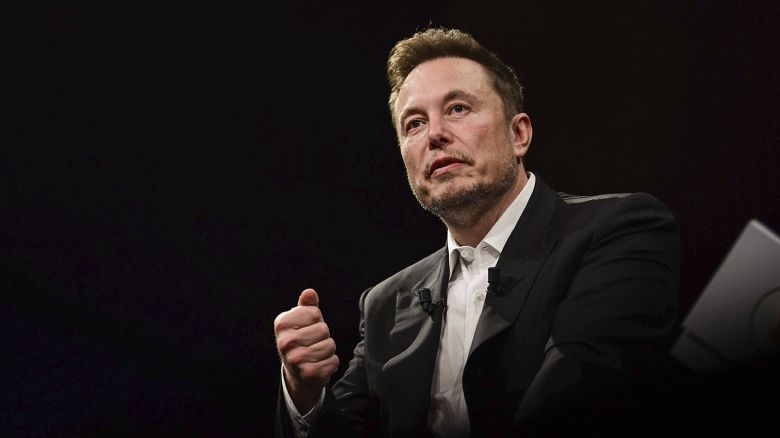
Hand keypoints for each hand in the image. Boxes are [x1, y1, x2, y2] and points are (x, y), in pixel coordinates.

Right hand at [274, 288, 338, 412]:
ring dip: (329, 349)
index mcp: (282, 324)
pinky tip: (321, 364)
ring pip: (330, 345)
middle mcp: (284, 342)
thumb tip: (309, 292)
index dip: (317, 320)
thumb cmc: (302, 339)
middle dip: (324, 335)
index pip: (314, 313)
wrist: (297, 372)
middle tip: (313, 342)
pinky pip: (333, 362)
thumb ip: (307, 305)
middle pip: (323, 329)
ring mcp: (295, 359)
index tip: (308, 328)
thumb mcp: (303, 319)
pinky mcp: (308, 374)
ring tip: (317, 353)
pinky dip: (332, 363)